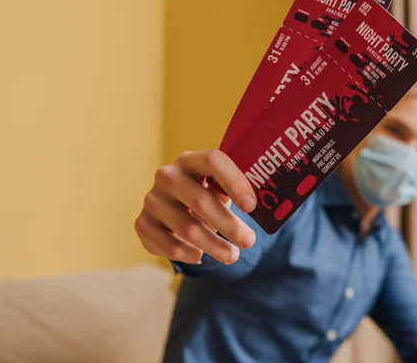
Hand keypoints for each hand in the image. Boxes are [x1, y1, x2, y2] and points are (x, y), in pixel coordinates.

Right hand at [134, 149, 256, 264]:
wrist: (174, 209)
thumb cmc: (208, 195)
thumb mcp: (222, 187)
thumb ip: (240, 190)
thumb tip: (273, 204)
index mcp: (192, 160)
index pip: (213, 160)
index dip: (235, 182)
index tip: (252, 207)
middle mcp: (168, 175)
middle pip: (201, 200)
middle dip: (229, 224)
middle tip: (249, 241)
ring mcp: (152, 199)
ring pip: (187, 227)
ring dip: (213, 245)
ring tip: (232, 256)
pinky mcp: (143, 223)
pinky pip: (167, 243)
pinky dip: (186, 253)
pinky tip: (199, 256)